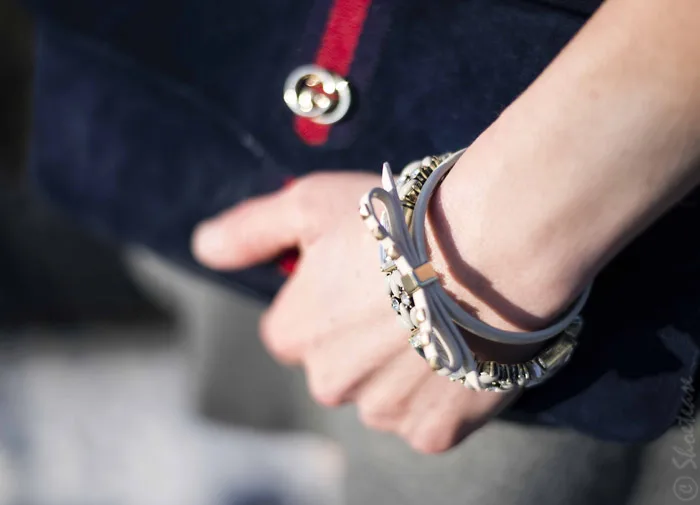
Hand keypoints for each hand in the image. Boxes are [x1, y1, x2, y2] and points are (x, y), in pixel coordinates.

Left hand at [192, 172, 516, 452]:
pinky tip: (462, 349)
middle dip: (363, 338)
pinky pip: (429, 415)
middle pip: (339, 365)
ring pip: (385, 394)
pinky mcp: (433, 432)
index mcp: (292, 335)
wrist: (491, 249)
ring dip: (404, 367)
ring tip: (442, 316)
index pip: (294, 328)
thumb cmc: (395, 221)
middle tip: (407, 292)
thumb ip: (250, 230)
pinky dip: (443, 390)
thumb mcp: (310, 205)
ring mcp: (382, 413)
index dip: (329, 299)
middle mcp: (329, 384)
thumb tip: (203, 247)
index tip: (365, 274)